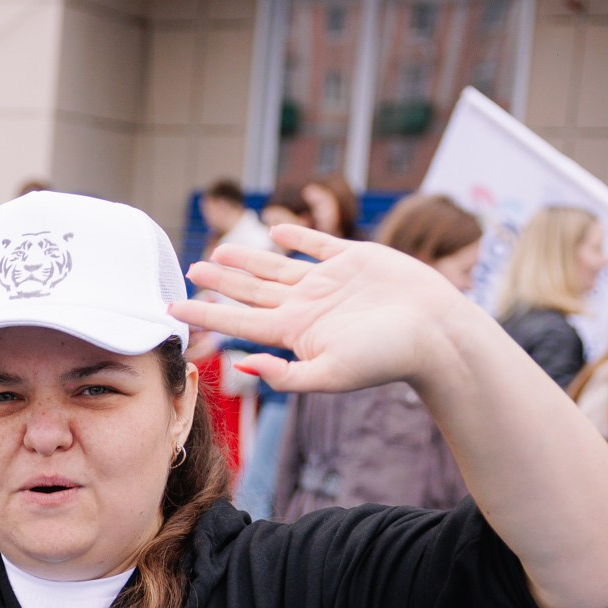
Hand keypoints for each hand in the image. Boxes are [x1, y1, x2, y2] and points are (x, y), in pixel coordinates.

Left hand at [172, 225, 480, 395]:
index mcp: (296, 332)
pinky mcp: (356, 259)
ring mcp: (330, 283)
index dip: (204, 315)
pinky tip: (278, 231)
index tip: (171, 308)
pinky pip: (319, 245)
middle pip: (251, 293)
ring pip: (277, 268)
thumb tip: (242, 367)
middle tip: (191, 270)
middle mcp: (307, 307)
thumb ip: (286, 376)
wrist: (437, 333)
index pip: (238, 322)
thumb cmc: (387, 358)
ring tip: (219, 252)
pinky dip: (298, 236)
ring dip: (248, 261)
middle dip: (220, 283)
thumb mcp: (331, 374)